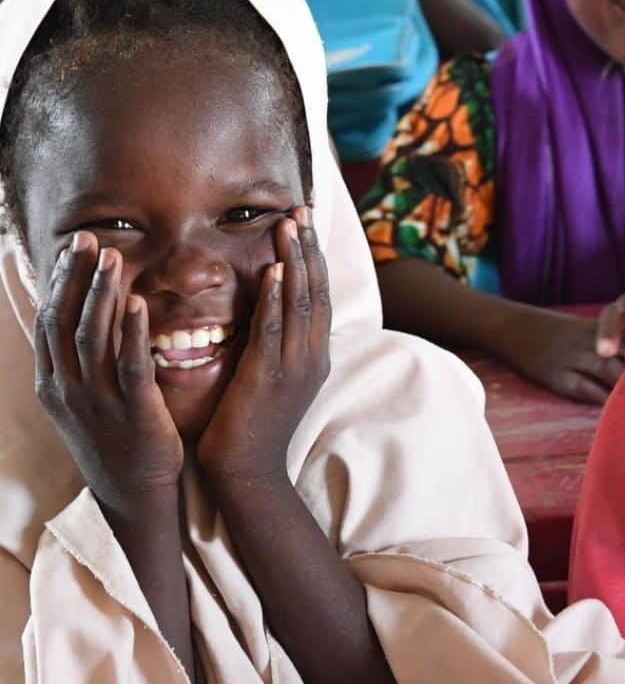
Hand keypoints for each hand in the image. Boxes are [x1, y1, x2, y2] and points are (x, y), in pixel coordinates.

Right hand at [34, 232, 183, 511]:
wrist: (133, 493)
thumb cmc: (115, 440)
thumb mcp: (84, 400)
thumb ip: (80, 362)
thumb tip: (82, 318)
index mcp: (53, 384)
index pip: (50, 321)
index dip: (59, 282)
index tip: (72, 248)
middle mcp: (68, 389)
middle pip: (65, 321)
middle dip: (76, 277)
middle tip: (89, 239)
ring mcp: (98, 401)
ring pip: (93, 337)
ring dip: (102, 293)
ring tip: (113, 257)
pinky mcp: (133, 411)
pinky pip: (130, 364)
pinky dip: (132, 330)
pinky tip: (139, 301)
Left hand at [197, 207, 330, 482]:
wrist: (248, 472)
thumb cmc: (251, 427)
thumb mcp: (271, 379)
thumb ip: (273, 344)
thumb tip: (262, 309)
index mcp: (313, 356)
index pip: (317, 296)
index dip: (312, 258)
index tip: (303, 223)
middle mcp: (312, 357)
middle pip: (314, 292)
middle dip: (307, 249)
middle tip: (300, 210)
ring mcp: (294, 367)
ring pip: (299, 304)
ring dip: (294, 262)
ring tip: (287, 226)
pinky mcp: (269, 378)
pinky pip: (274, 331)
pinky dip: (274, 299)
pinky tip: (271, 272)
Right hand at [499, 308, 624, 404]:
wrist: (513, 328)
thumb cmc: (556, 333)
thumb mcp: (586, 331)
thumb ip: (615, 342)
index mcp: (602, 329)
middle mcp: (591, 342)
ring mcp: (573, 359)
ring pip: (609, 372)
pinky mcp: (557, 377)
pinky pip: (584, 389)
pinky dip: (602, 401)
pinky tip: (619, 414)